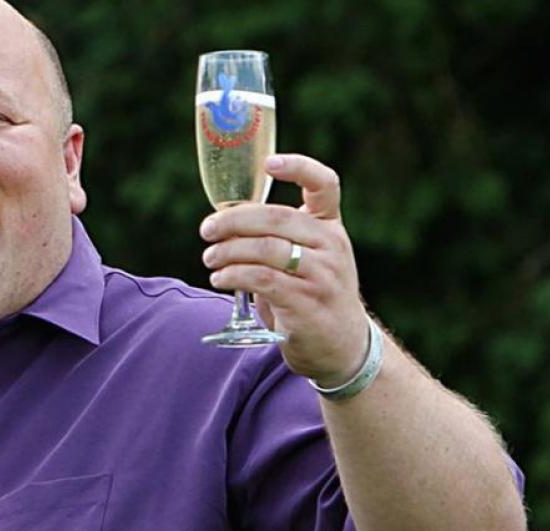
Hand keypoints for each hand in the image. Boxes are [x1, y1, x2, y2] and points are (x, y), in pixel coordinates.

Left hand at [200, 153, 371, 383]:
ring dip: (228, 251)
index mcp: (331, 227)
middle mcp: (331, 245)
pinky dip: (234, 275)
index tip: (268, 164)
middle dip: (234, 220)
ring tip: (210, 259)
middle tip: (207, 230)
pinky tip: (220, 278)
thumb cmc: (314, 297)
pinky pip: (261, 279)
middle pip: (277, 217)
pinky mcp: (306, 301)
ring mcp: (322, 273)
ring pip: (265, 249)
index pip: (325, 185)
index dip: (298, 167)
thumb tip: (224, 223)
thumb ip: (279, 239)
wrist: (343, 346)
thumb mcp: (310, 259)